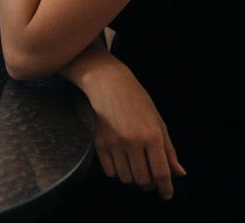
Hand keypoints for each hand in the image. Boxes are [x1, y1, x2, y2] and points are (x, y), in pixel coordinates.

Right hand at [83, 61, 185, 198]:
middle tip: (148, 177)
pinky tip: (120, 161)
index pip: (161, 172)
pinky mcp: (99, 143)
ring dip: (132, 178)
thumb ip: (169, 150)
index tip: (166, 194)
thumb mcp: (159, 123)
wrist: (107, 83)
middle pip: (143, 179)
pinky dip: (117, 172)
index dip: (165, 188)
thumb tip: (179, 173)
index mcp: (152, 136)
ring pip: (126, 177)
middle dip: (148, 183)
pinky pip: (109, 171)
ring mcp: (114, 143)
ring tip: (134, 168)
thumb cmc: (137, 101)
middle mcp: (133, 142)